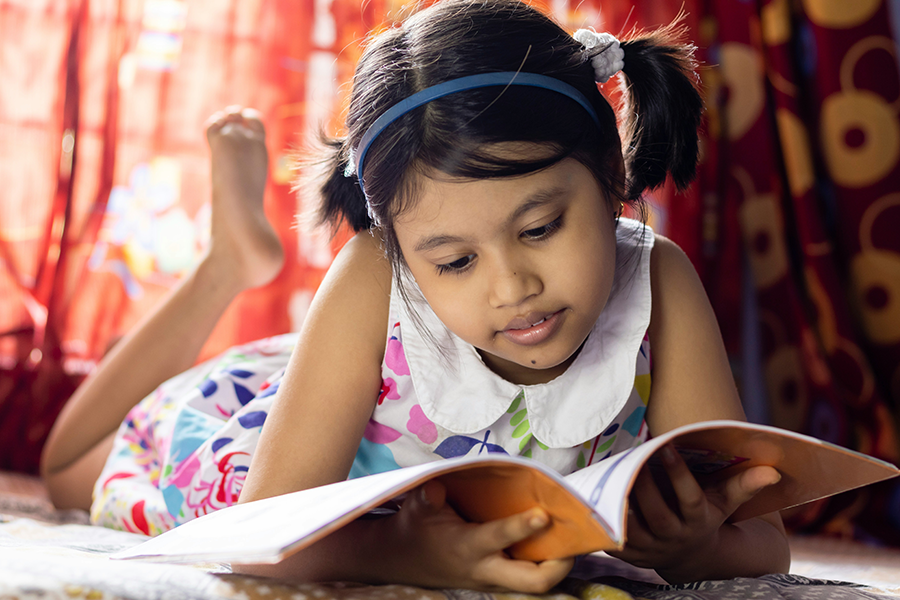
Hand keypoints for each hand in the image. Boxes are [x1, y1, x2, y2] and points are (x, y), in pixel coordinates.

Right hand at [376, 480, 573, 591]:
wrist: (405, 561)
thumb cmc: (416, 529)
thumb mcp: (415, 510)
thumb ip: (425, 498)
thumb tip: (435, 487)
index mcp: (466, 548)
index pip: (498, 539)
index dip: (521, 527)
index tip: (543, 513)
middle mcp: (487, 569)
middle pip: (534, 582)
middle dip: (560, 564)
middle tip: (576, 539)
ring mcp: (497, 579)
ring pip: (538, 584)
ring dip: (560, 564)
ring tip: (576, 536)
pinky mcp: (502, 579)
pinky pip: (532, 576)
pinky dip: (549, 561)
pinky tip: (559, 540)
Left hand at [607, 443, 780, 582]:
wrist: (688, 558)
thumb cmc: (705, 518)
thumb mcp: (724, 504)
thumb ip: (743, 485)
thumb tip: (772, 470)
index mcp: (698, 520)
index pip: (690, 498)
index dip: (679, 474)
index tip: (667, 445)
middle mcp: (674, 536)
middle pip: (657, 514)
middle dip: (644, 488)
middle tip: (631, 459)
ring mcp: (650, 548)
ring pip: (632, 529)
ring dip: (620, 506)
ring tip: (609, 479)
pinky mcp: (629, 554)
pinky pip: (612, 540)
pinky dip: (602, 523)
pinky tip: (592, 501)